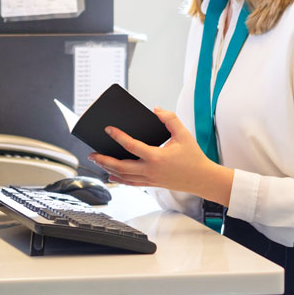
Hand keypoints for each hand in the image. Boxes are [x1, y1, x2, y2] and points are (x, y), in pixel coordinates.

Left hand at [90, 108, 233, 203]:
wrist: (202, 179)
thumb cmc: (193, 157)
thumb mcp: (184, 134)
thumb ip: (170, 119)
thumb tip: (156, 110)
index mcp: (157, 157)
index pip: (132, 146)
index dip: (118, 136)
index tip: (108, 129)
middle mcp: (150, 170)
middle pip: (121, 166)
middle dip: (104, 160)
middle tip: (92, 153)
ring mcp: (150, 179)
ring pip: (124, 176)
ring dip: (108, 169)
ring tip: (97, 161)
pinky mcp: (151, 184)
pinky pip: (131, 183)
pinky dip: (119, 179)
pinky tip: (111, 175)